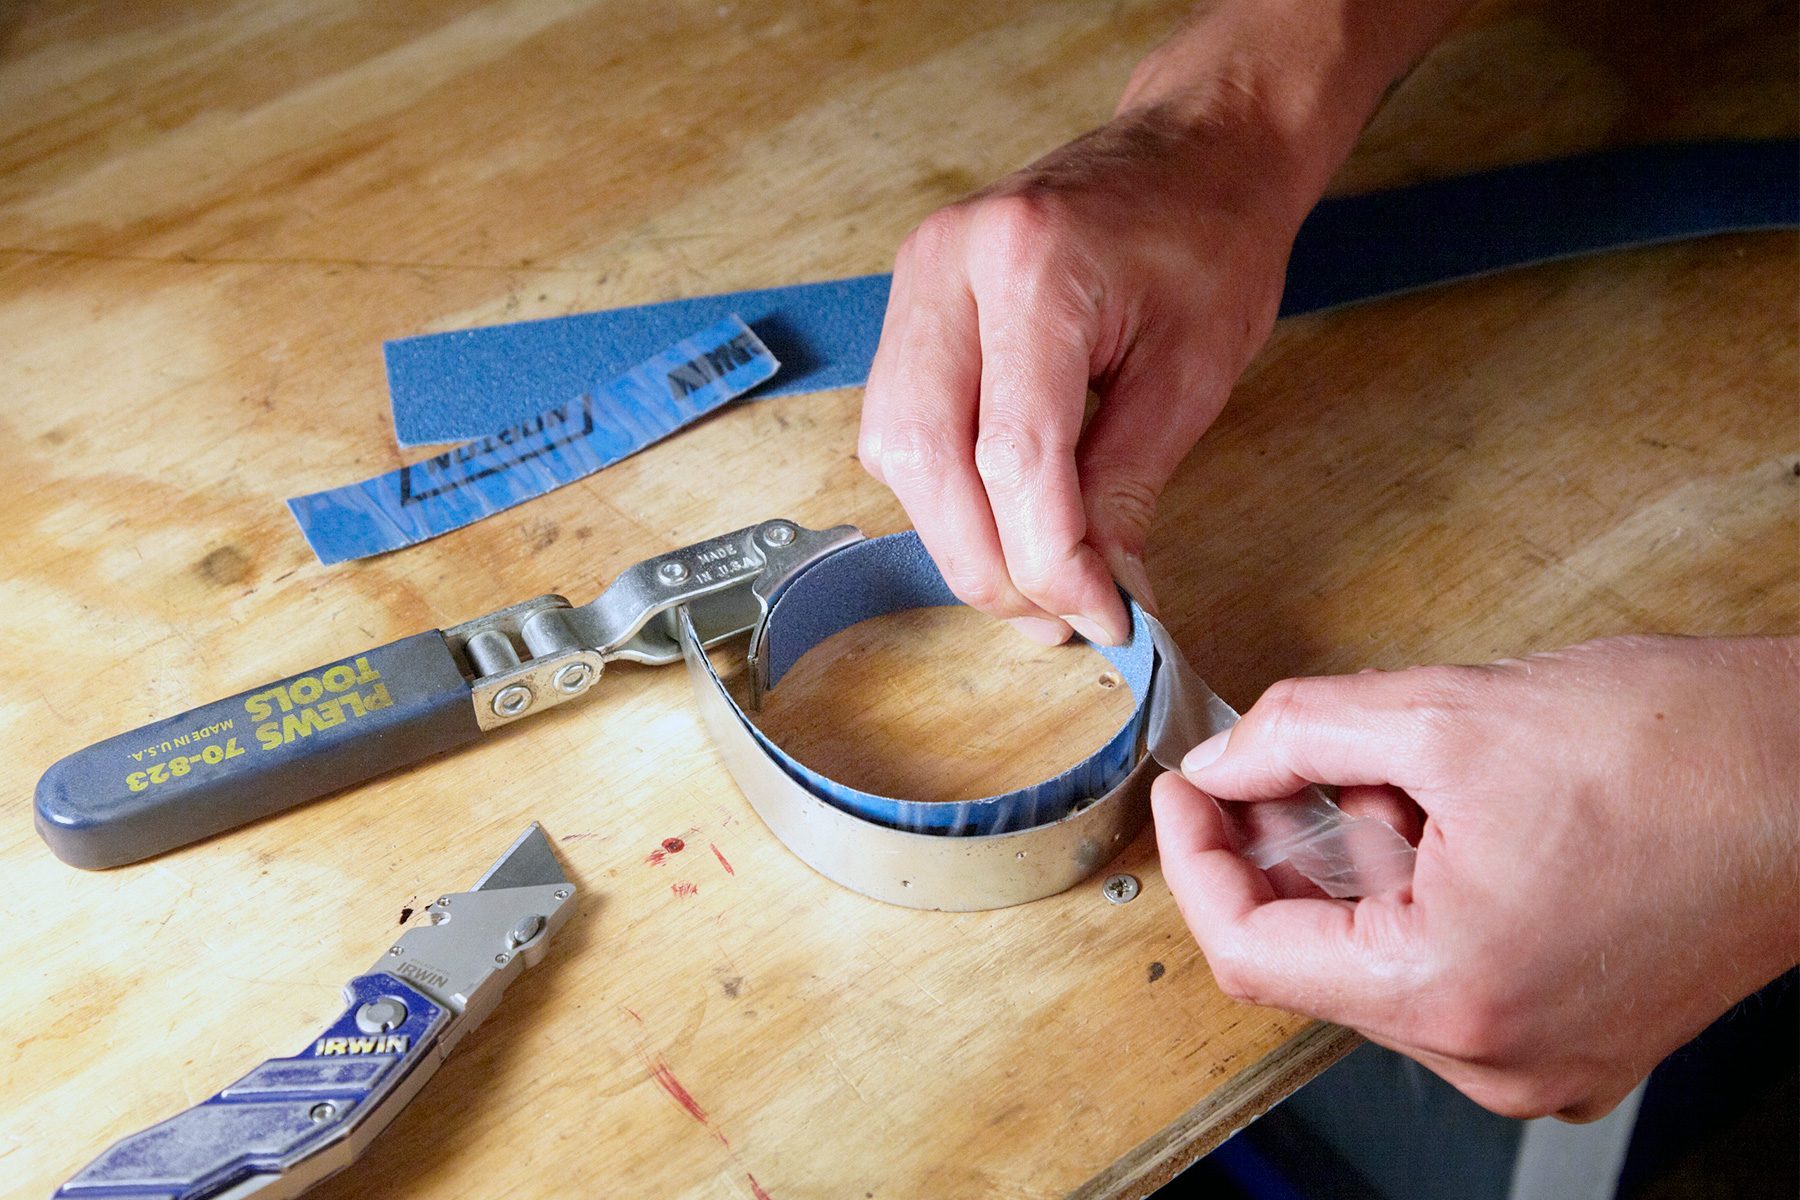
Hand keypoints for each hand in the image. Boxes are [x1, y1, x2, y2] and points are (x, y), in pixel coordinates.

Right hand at [856, 0, 1470, 644]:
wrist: (1193, 147)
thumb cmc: (1210, 236)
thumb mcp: (1193, 371)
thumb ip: (1130, 488)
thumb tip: (1098, 595)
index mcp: (1035, 266)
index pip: (1013, 452)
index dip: (1048, 558)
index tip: (1099, 618)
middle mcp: (951, 264)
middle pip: (924, 456)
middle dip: (985, 561)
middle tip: (1053, 620)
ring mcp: (917, 277)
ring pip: (894, 450)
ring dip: (956, 534)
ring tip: (1034, 580)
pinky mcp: (912, 303)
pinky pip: (899, 424)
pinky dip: (944, 490)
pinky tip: (1003, 518)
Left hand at [1154, 634, 1799, 1119]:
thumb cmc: (1682, 752)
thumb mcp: (1450, 713)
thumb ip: (1302, 735)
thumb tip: (1222, 763)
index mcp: (1450, 994)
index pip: (1250, 951)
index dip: (1197, 859)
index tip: (1185, 792)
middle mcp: (1492, 1057)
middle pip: (1315, 957)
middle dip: (1283, 848)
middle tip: (1283, 760)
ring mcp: (1541, 1057)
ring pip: (1381, 959)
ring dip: (1355, 860)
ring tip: (1391, 769)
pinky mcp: (1578, 1032)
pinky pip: (1450, 969)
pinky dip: (1418, 890)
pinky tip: (1444, 811)